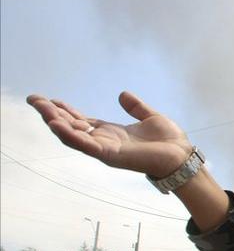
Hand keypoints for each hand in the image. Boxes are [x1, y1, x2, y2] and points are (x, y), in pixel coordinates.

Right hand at [27, 92, 192, 177]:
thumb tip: (122, 94)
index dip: (64, 110)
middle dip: (51, 114)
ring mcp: (106, 150)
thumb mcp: (150, 117)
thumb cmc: (169, 142)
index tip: (48, 99)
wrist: (183, 156)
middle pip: (71, 127)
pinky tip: (58, 125)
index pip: (80, 120)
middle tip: (34, 99)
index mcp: (111, 133)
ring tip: (41, 109)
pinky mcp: (111, 156)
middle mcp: (104, 141)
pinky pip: (87, 146)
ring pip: (74, 136)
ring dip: (56, 123)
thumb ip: (135, 107)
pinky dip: (72, 136)